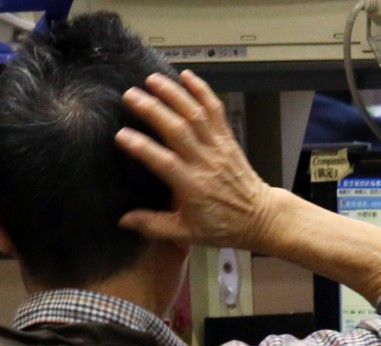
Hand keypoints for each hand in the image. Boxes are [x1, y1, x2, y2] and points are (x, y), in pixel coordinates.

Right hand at [114, 70, 275, 250]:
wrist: (258, 216)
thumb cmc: (222, 225)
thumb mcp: (185, 234)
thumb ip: (153, 225)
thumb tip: (123, 220)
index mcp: (192, 187)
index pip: (164, 163)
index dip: (143, 147)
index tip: (121, 135)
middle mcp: (205, 163)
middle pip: (178, 130)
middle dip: (154, 110)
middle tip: (130, 95)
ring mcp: (217, 147)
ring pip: (196, 115)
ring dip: (174, 94)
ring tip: (152, 80)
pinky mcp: (227, 138)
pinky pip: (215, 111)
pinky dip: (202, 91)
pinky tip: (187, 76)